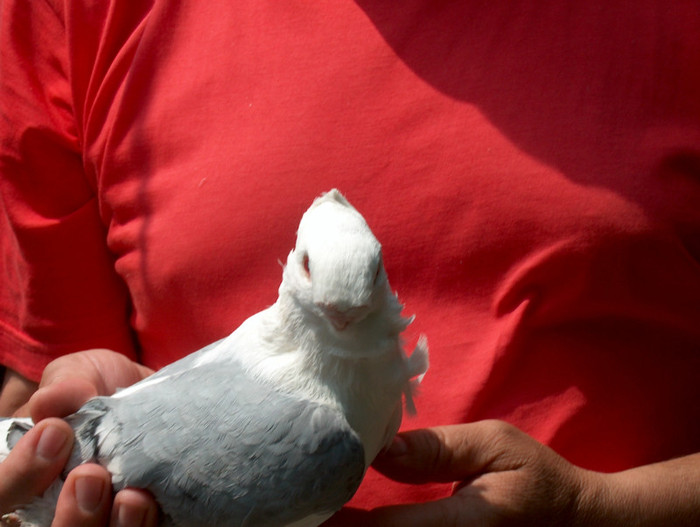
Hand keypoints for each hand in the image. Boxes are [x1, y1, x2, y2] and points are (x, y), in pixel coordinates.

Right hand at [1, 350, 159, 526]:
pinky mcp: (146, 524)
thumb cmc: (98, 388)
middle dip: (70, 517)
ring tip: (133, 498)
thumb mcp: (78, 376)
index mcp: (30, 482)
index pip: (5, 497)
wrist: (152, 394)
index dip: (20, 476)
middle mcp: (60, 511)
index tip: (54, 433)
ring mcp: (104, 522)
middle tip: (92, 476)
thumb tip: (51, 401)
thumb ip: (64, 386)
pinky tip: (158, 505)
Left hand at [327, 420, 593, 525]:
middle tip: (303, 500)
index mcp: (464, 524)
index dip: (340, 517)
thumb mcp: (494, 445)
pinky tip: (351, 518)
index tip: (308, 492)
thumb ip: (437, 449)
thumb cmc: (535, 475)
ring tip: (318, 506)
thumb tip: (381, 448)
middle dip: (340, 524)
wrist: (573, 519)